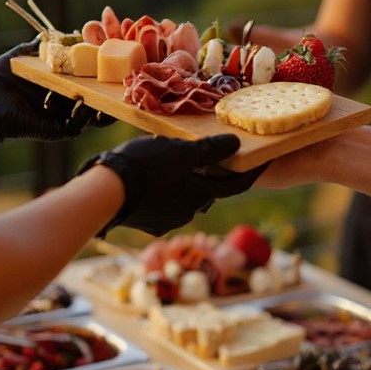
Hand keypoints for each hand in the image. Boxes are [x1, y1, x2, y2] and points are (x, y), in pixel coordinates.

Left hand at [0, 39, 108, 147]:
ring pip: (90, 114)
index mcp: (55, 84)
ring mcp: (60, 116)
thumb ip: (37, 47)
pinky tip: (84, 102)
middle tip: (120, 79)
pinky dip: (84, 115)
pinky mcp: (56, 130)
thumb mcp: (20, 57)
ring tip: (110, 95)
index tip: (106, 58)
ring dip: (102, 105)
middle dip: (107, 90)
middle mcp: (60, 101)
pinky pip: (77, 125)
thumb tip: (50, 34)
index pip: (82, 78)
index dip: (95, 70)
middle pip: (92, 96)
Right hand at [77, 134, 265, 236]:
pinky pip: (165, 206)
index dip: (250, 173)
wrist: (107, 193)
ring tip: (172, 165)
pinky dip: (166, 194)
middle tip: (203, 157)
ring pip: (185, 199)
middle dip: (209, 176)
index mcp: (202, 194)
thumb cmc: (146, 166)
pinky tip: (153, 180)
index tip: (263, 164)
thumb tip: (236, 145)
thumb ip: (211, 149)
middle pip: (208, 191)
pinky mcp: (151, 224)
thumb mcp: (180, 150)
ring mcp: (169, 221)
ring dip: (185, 185)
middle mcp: (190, 212)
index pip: (235, 184)